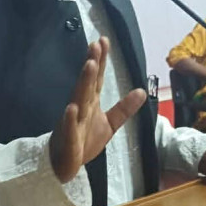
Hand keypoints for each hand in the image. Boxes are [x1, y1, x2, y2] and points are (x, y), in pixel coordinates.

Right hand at [49, 37, 146, 182]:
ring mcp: (73, 121)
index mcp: (91, 102)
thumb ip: (124, 108)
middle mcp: (81, 107)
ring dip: (84, 82)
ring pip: (79, 99)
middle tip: (95, 45)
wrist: (64, 165)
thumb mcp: (110, 124)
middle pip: (88, 83)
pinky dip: (70, 118)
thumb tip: (141, 91)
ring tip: (89, 65)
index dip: (101, 60)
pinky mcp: (68, 138)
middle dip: (92, 65)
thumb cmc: (84, 141)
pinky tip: (71, 107)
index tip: (103, 40)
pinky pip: (69, 127)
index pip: (98, 78)